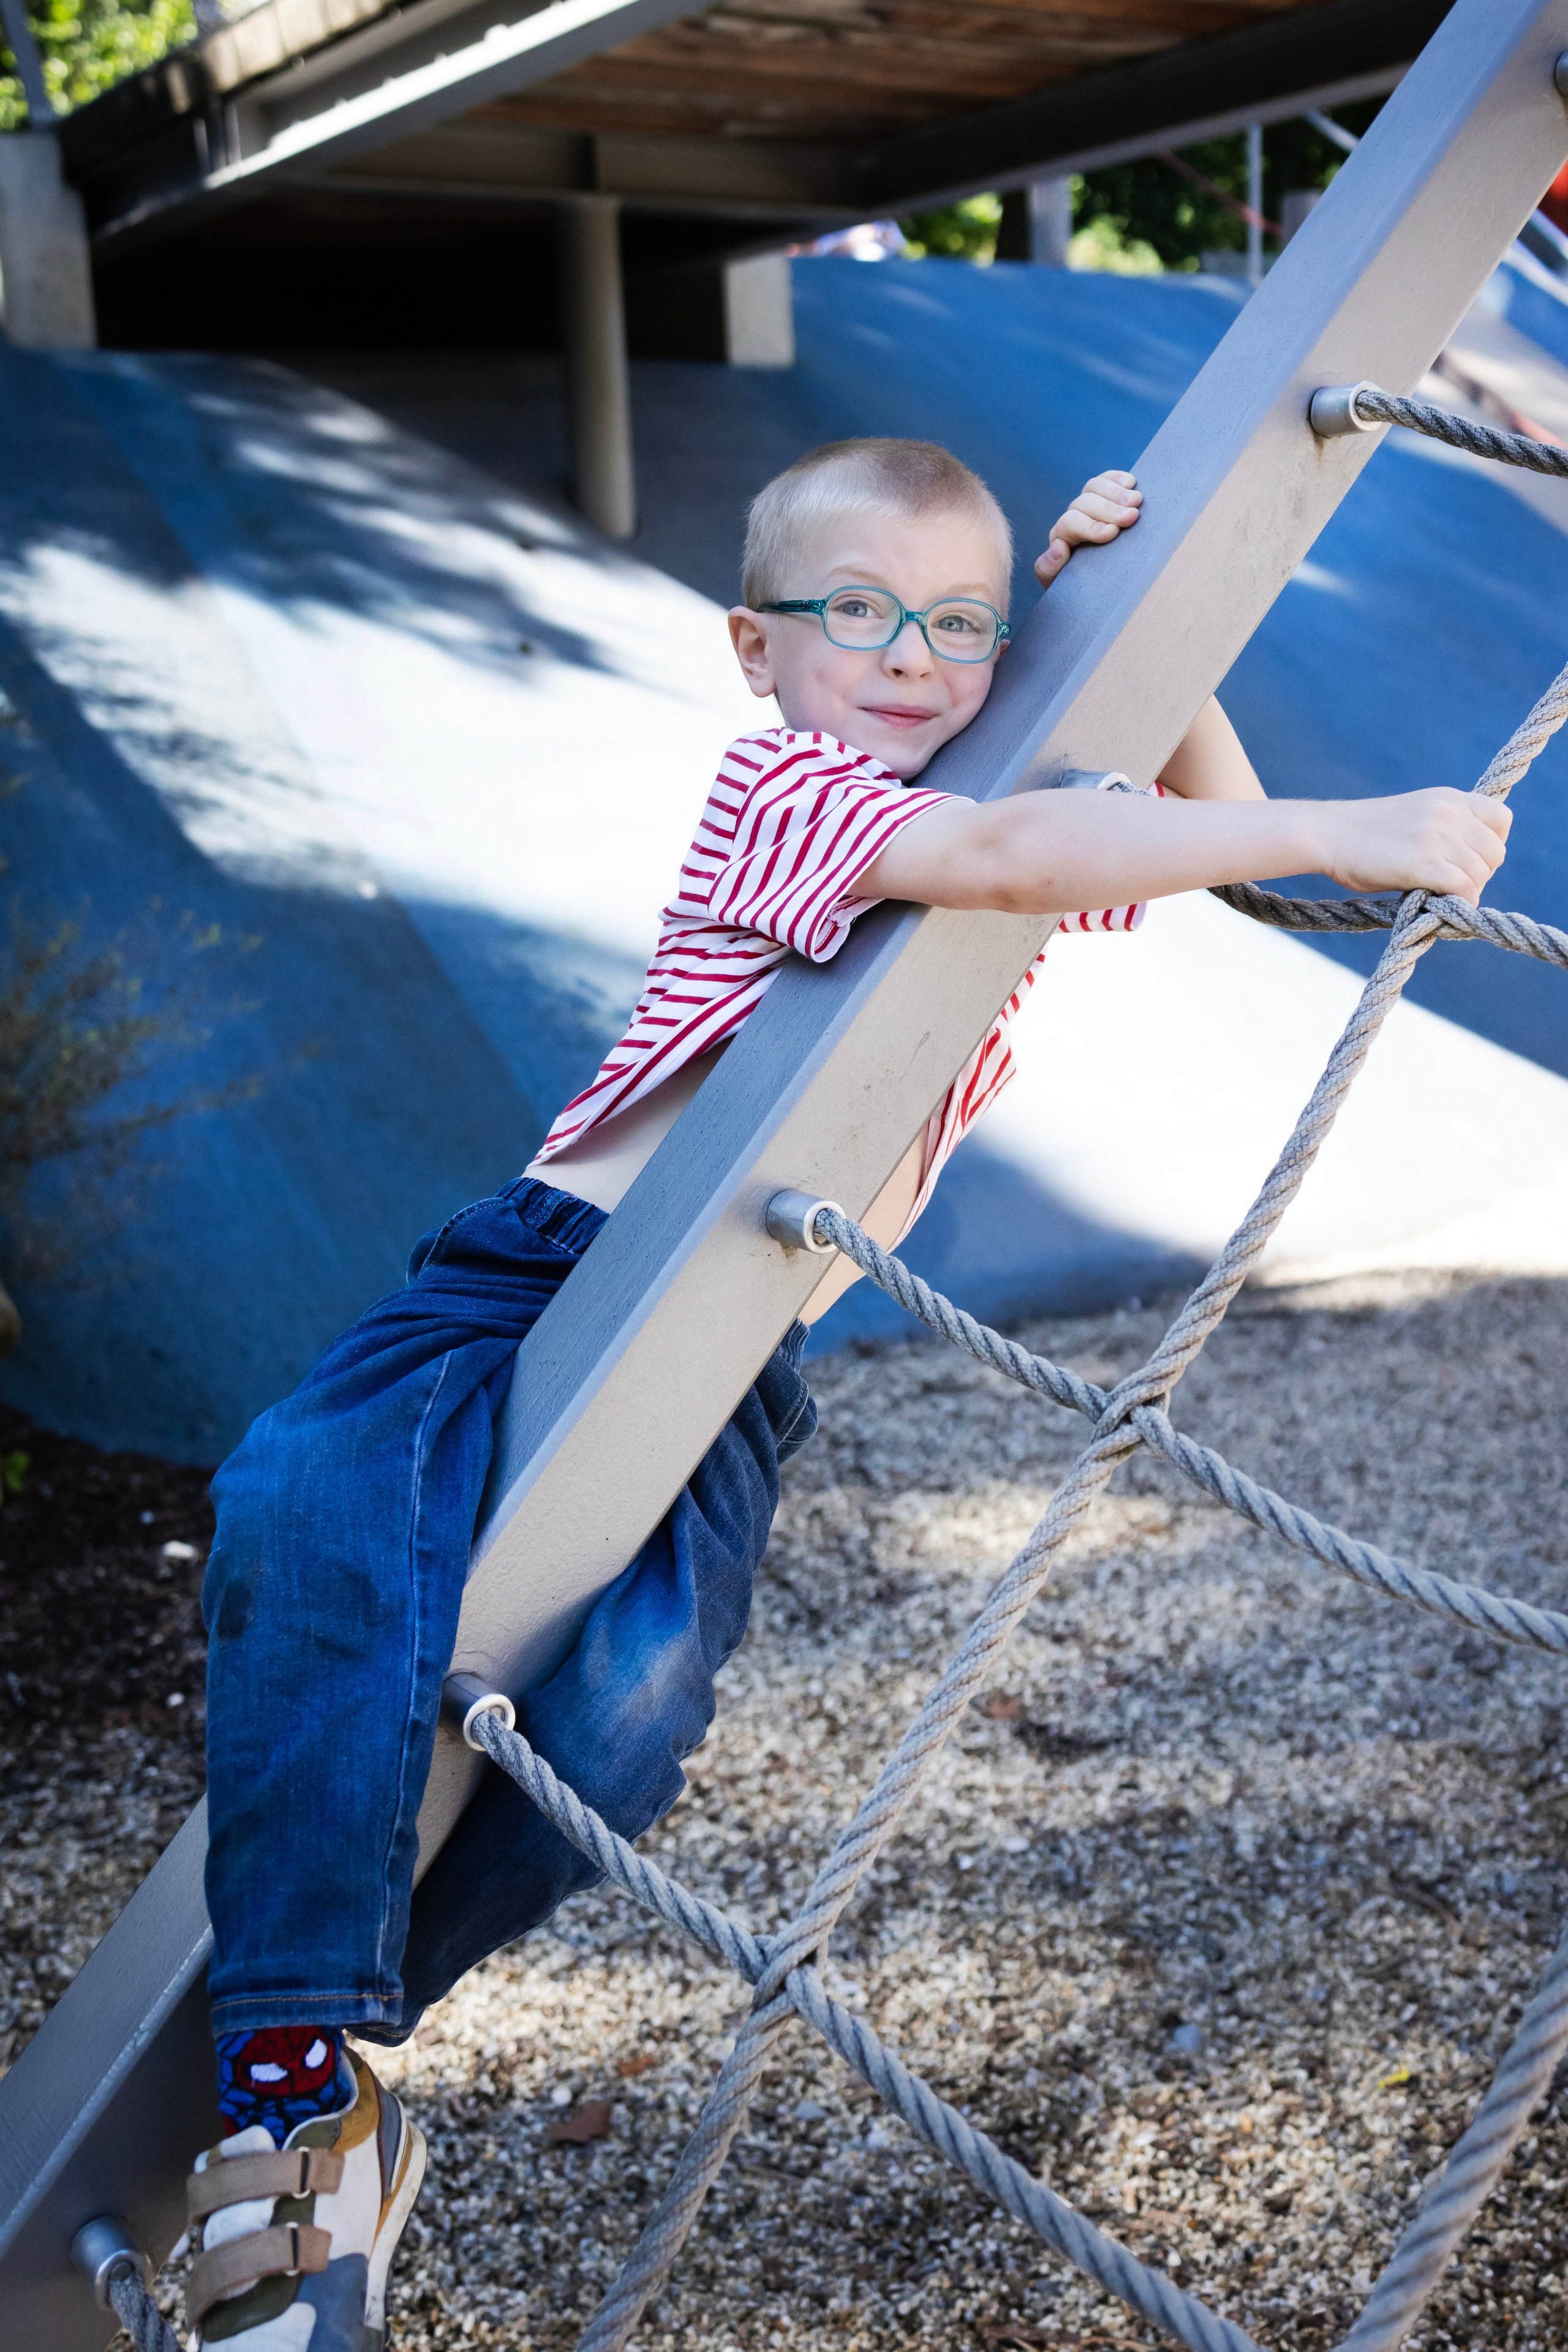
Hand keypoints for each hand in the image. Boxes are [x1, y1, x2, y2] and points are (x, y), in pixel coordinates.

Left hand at [1035, 470, 1142, 588]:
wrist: (1092, 590)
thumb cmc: (1078, 590)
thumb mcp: (1060, 586)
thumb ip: (1050, 569)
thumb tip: (1058, 546)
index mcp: (1061, 538)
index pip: (1070, 524)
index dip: (1091, 526)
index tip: (1112, 533)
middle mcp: (1072, 519)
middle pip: (1085, 503)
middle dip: (1109, 509)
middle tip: (1132, 516)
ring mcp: (1088, 506)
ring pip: (1094, 488)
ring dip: (1116, 492)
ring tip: (1138, 501)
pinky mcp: (1104, 497)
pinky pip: (1106, 480)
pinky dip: (1118, 478)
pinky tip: (1132, 483)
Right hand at [1317, 789, 1510, 905]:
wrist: (1327, 833)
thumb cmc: (1363, 833)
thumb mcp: (1414, 815)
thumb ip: (1444, 827)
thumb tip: (1470, 861)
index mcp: (1449, 798)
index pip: (1502, 819)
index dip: (1492, 845)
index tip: (1470, 860)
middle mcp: (1449, 812)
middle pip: (1495, 853)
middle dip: (1480, 874)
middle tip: (1452, 885)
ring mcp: (1438, 836)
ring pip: (1480, 874)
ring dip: (1466, 892)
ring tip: (1441, 897)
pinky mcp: (1424, 863)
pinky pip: (1463, 889)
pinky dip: (1459, 903)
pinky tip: (1439, 907)